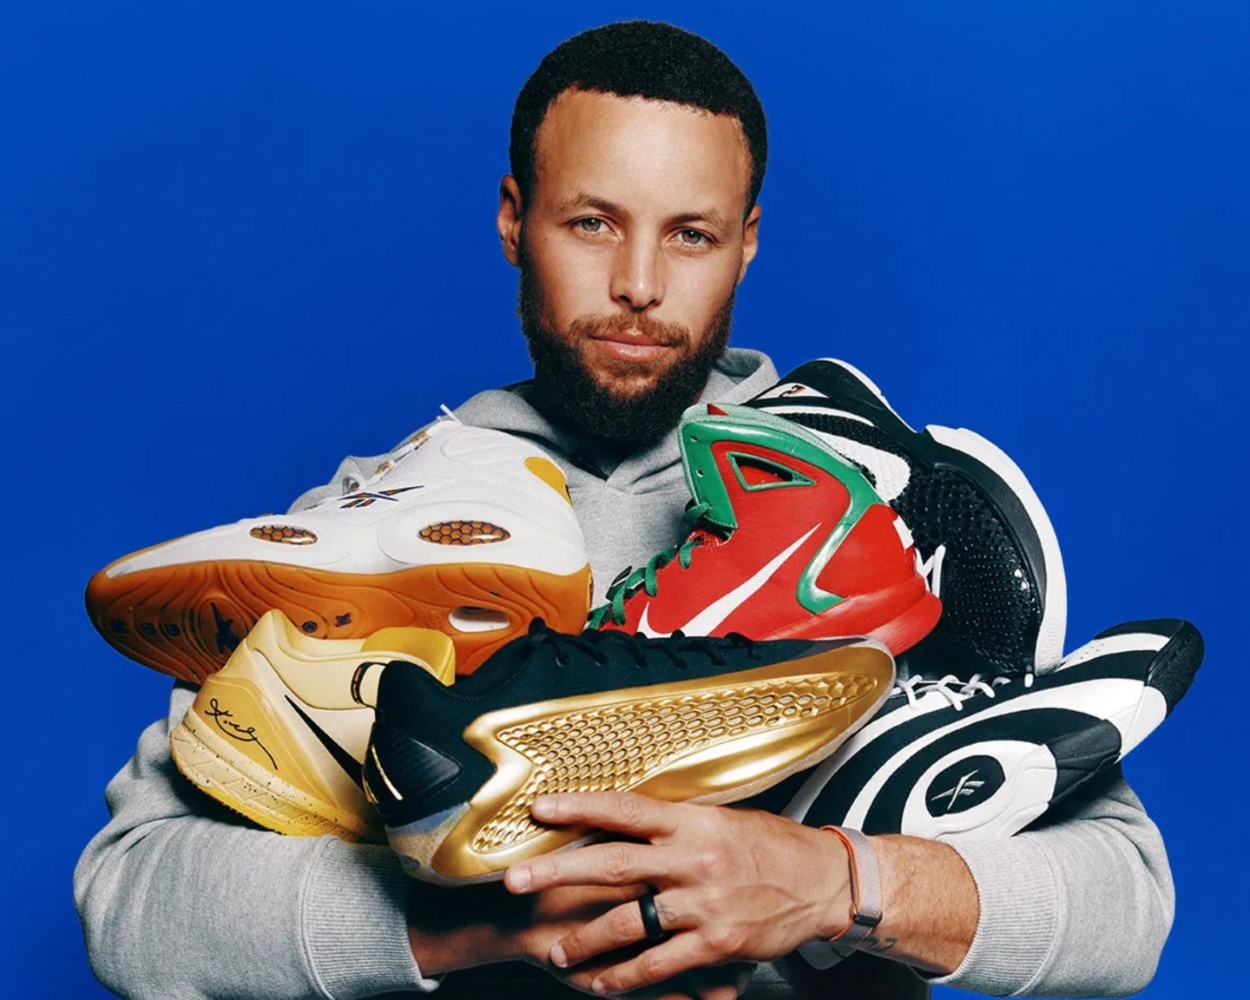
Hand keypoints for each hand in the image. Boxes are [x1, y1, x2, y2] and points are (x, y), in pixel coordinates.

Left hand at [503, 791, 849, 995]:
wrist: (824, 881)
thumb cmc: (771, 845)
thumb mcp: (722, 819)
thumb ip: (675, 824)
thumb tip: (627, 819)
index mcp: (691, 822)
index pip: (624, 809)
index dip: (578, 807)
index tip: (539, 808)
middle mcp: (691, 860)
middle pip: (611, 864)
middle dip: (557, 873)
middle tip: (514, 881)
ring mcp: (702, 904)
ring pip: (628, 923)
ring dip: (585, 939)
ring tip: (556, 950)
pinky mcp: (715, 943)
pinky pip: (659, 965)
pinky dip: (626, 977)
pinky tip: (603, 984)